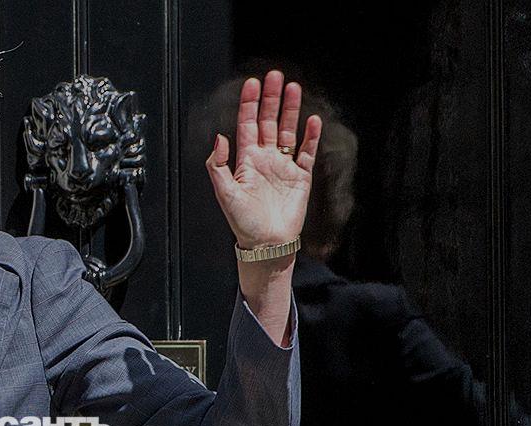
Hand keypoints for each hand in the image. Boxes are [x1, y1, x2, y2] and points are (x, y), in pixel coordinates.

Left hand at [205, 70, 321, 249]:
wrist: (267, 243)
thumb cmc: (243, 222)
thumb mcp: (224, 193)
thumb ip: (218, 165)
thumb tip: (219, 137)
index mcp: (246, 160)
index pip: (248, 124)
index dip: (249, 104)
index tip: (251, 84)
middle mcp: (265, 158)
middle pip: (269, 121)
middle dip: (270, 99)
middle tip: (274, 77)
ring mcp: (284, 165)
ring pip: (288, 131)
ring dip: (290, 110)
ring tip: (293, 88)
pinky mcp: (301, 176)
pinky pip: (307, 151)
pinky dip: (310, 135)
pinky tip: (312, 120)